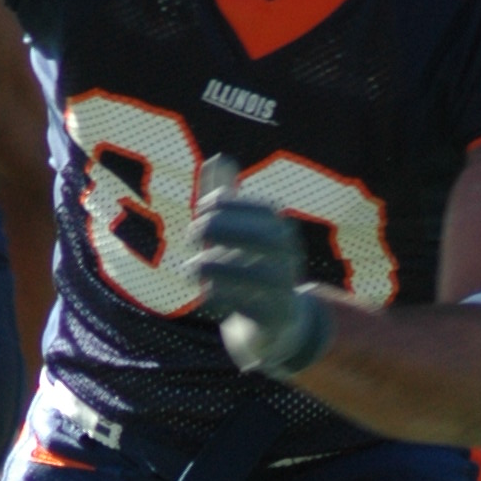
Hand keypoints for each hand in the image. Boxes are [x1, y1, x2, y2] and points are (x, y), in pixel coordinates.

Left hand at [187, 155, 333, 376]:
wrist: (276, 323)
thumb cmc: (248, 268)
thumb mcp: (235, 233)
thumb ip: (225, 198)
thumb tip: (218, 157)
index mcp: (282, 232)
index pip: (264, 210)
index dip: (232, 203)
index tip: (201, 207)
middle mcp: (290, 258)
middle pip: (266, 237)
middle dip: (225, 230)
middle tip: (191, 235)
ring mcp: (286, 290)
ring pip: (260, 274)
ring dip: (218, 267)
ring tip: (190, 268)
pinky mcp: (275, 319)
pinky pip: (255, 308)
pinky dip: (226, 296)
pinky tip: (204, 291)